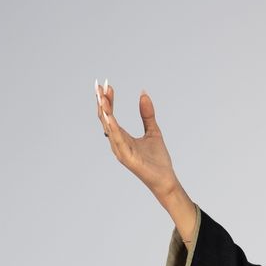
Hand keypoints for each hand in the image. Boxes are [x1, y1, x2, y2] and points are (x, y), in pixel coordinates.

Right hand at [95, 80, 192, 228]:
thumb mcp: (153, 131)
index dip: (107, 100)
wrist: (166, 180)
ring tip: (101, 96)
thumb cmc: (158, 160)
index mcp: (122, 137)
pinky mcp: (127, 158)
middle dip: (102, 102)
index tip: (107, 84)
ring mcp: (120, 151)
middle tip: (100, 84)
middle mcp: (117, 143)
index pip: (110, 115)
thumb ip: (147, 114)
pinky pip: (117, 139)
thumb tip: (143, 93)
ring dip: (104, 111)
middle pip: (105, 119)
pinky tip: (109, 115)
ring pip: (108, 127)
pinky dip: (112, 127)